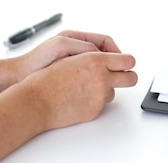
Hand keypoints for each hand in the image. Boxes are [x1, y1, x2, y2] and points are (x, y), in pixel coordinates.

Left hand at [12, 30, 122, 82]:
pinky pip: (90, 77)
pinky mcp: (71, 76)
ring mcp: (74, 63)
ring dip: (105, 72)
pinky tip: (95, 88)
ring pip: (98, 66)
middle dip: (113, 62)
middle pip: (105, 53)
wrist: (17, 78)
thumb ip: (81, 47)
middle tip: (119, 73)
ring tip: (108, 81)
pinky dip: (95, 81)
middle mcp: (77, 49)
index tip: (121, 62)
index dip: (115, 51)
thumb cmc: (36, 61)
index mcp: (76, 38)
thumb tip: (99, 53)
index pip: (105, 41)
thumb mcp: (61, 47)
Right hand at [15, 50, 136, 129]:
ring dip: (105, 89)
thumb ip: (93, 56)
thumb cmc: (48, 78)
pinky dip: (94, 101)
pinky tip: (78, 98)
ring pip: (114, 91)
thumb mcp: (72, 57)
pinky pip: (102, 104)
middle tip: (121, 76)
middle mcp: (101, 77)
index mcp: (96, 60)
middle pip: (131, 78)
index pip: (127, 60)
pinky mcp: (95, 110)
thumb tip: (107, 56)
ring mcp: (100, 96)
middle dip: (128, 76)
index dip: (128, 61)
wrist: (35, 101)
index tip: (126, 63)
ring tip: (85, 88)